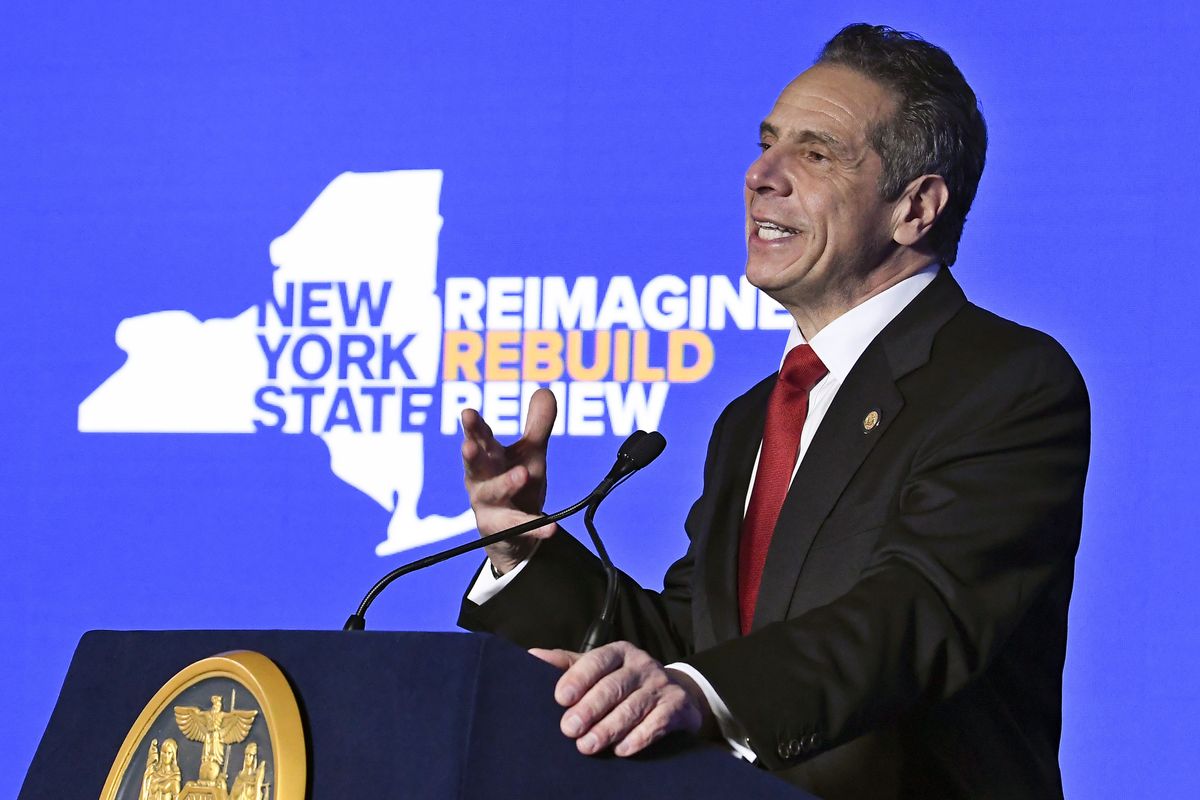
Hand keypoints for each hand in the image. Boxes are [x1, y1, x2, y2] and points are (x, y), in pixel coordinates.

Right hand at [461, 388, 556, 572]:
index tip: (468, 413)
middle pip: (475, 465)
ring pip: (493, 494)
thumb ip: (537, 425)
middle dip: (471, 454)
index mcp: (488, 457)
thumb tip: (545, 390)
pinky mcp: (504, 530)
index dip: (474, 427)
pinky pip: (521, 527)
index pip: (479, 438)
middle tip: (469, 445)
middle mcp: (482, 480)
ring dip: (505, 483)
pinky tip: (551, 527)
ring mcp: (490, 506)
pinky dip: (536, 528)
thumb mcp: (529, 454)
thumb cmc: (516, 484)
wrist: (513, 535)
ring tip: (522, 474)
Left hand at [530, 641, 712, 756]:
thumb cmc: (623, 682)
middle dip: (590, 709)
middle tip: (569, 729)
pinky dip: (638, 738)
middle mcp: (642, 665)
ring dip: (609, 729)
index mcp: (619, 652)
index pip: (597, 660)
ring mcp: (661, 685)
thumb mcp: (597, 669)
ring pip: (633, 707)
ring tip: (587, 746)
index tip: (561, 698)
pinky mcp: (676, 706)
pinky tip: (621, 750)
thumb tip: (531, 656)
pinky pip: (657, 723)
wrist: (674, 695)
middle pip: (614, 686)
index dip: (578, 678)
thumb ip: (566, 665)